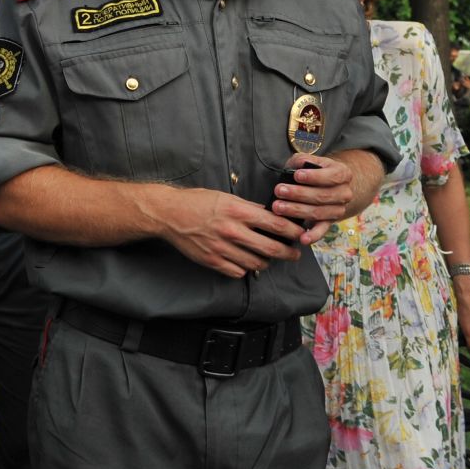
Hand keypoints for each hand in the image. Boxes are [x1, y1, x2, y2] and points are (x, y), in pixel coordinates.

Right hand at [152, 187, 304, 277]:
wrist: (169, 214)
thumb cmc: (197, 202)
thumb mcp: (225, 197)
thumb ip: (249, 207)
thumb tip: (270, 215)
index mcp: (238, 212)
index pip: (276, 224)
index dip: (293, 231)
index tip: (300, 234)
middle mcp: (232, 231)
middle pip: (272, 249)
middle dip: (288, 253)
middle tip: (294, 254)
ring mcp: (222, 248)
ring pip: (257, 263)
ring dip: (266, 261)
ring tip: (268, 257)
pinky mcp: (212, 261)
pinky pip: (238, 271)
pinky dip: (245, 268)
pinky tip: (246, 261)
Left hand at [273, 154, 362, 243]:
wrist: (327, 185)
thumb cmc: (312, 171)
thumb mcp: (308, 161)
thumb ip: (302, 161)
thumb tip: (297, 166)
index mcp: (342, 174)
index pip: (331, 176)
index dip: (314, 177)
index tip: (296, 176)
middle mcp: (344, 193)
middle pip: (322, 196)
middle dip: (298, 194)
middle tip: (279, 191)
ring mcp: (338, 209)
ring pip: (318, 212)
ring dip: (297, 211)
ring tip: (279, 207)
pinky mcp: (329, 222)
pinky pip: (322, 230)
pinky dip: (313, 236)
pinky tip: (303, 239)